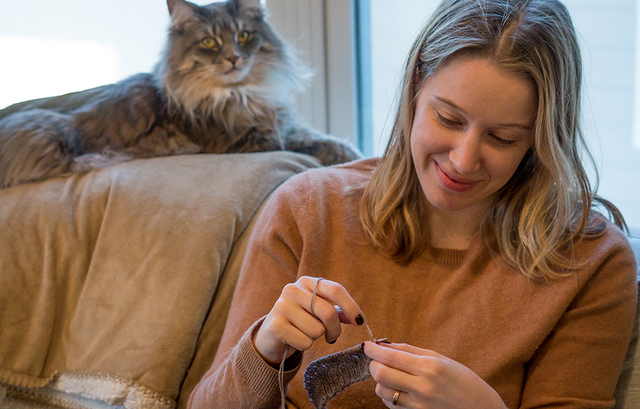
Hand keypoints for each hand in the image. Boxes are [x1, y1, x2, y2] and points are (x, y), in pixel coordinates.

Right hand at [253, 276, 363, 364]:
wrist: (270, 334)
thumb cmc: (300, 321)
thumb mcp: (317, 311)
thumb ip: (337, 311)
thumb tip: (357, 318)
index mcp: (306, 282)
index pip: (335, 290)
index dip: (351, 306)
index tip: (359, 321)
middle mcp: (292, 290)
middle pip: (328, 313)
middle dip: (335, 330)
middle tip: (332, 337)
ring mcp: (282, 306)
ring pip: (317, 330)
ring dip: (315, 338)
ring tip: (304, 333)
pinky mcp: (275, 325)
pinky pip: (305, 342)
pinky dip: (304, 346)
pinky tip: (294, 340)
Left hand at [364, 342, 506, 408]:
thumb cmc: (463, 381)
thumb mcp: (441, 359)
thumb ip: (411, 351)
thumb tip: (385, 344)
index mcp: (430, 367)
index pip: (390, 357)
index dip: (373, 350)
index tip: (366, 345)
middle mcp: (423, 387)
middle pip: (381, 375)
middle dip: (373, 365)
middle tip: (376, 360)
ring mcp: (419, 406)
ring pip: (383, 392)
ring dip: (380, 382)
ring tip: (390, 376)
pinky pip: (392, 405)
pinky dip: (389, 396)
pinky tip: (398, 389)